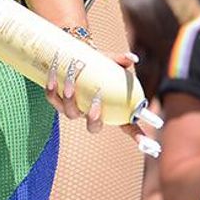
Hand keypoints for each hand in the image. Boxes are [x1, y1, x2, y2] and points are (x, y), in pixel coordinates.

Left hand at [44, 48, 159, 153]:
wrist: (73, 56)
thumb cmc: (97, 63)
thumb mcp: (109, 60)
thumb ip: (120, 60)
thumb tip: (133, 59)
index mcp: (110, 110)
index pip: (128, 127)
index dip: (137, 136)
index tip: (147, 144)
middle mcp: (90, 114)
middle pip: (93, 127)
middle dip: (94, 119)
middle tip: (96, 102)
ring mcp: (73, 109)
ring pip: (70, 113)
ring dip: (70, 99)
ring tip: (71, 82)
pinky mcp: (56, 100)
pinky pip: (52, 99)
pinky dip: (51, 89)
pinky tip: (53, 77)